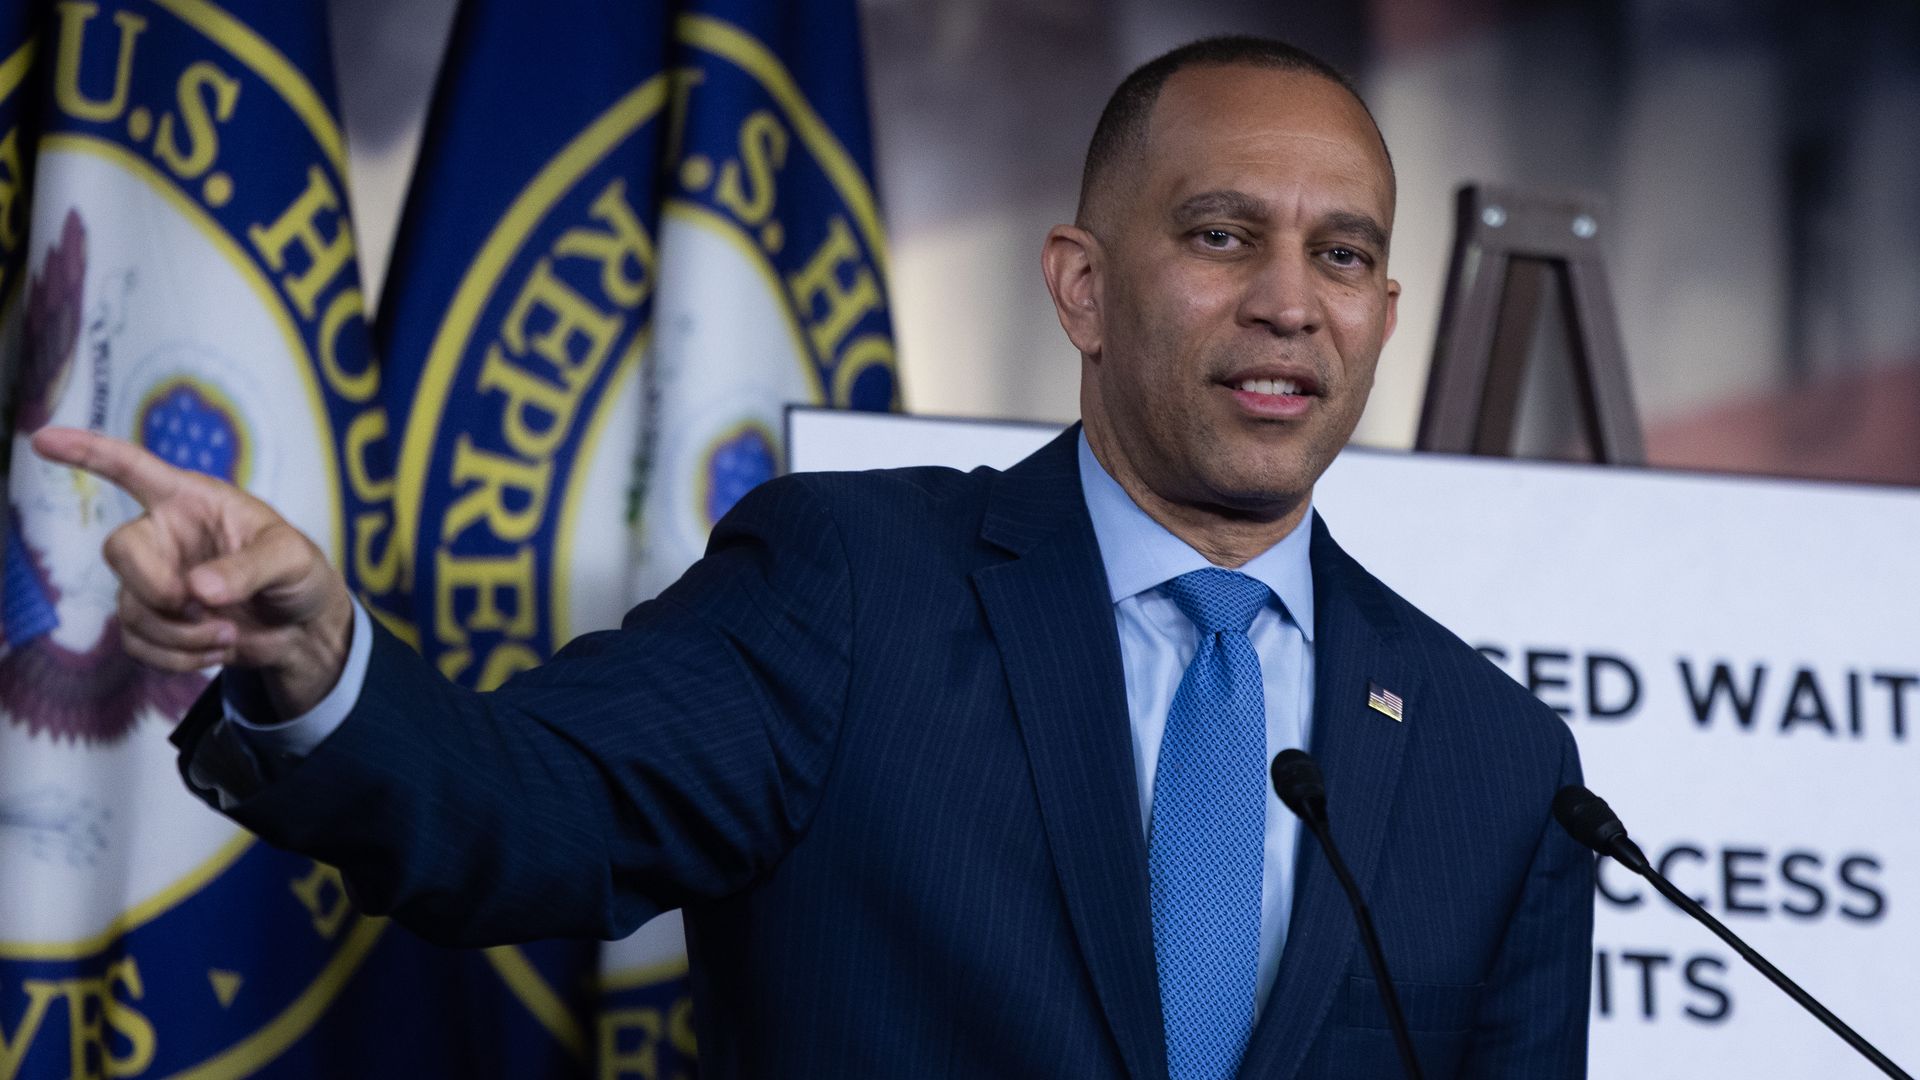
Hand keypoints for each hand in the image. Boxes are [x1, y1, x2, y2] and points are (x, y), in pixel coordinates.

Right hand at [30, 427, 354, 717]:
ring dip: (181, 633)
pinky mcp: (154, 623)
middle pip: (119, 552)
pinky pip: (138, 645)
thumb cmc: (298, 573)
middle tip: (199, 605)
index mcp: (190, 501)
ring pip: (131, 610)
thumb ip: (249, 568)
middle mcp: (163, 537)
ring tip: (228, 632)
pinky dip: (178, 657)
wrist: (302, 628)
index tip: (44, 438)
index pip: (131, 468)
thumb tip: (196, 591)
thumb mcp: (291, 558)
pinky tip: (216, 650)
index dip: (87, 452)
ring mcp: (154, 581)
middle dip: (157, 588)